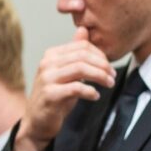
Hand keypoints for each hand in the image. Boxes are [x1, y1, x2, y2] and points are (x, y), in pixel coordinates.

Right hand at [14, 26, 114, 150]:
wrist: (37, 121)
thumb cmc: (56, 96)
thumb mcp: (66, 72)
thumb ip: (75, 53)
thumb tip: (83, 30)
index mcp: (52, 55)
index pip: (82, 46)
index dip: (100, 55)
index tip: (110, 67)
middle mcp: (47, 63)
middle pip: (82, 56)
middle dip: (103, 65)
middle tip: (113, 76)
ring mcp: (47, 79)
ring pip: (80, 69)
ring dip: (100, 76)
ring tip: (109, 84)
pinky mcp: (50, 95)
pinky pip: (75, 88)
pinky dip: (90, 91)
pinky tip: (95, 96)